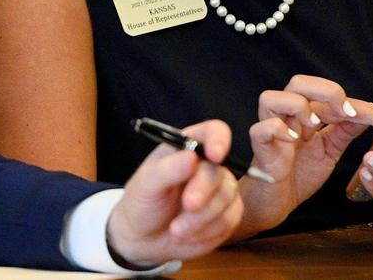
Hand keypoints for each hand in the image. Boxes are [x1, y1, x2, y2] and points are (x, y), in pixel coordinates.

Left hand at [106, 120, 242, 266]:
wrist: (144, 240)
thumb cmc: (142, 203)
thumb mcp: (146, 185)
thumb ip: (167, 170)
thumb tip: (192, 157)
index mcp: (186, 148)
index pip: (213, 132)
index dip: (219, 140)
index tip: (214, 156)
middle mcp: (207, 165)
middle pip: (220, 170)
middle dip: (204, 190)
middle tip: (188, 205)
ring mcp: (219, 190)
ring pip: (228, 196)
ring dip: (202, 216)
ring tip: (176, 229)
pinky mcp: (226, 214)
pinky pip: (230, 218)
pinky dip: (208, 229)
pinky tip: (188, 234)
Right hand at [237, 75, 372, 236]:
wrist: (277, 202)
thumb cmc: (299, 174)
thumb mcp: (329, 151)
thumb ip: (344, 131)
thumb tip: (370, 114)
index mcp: (304, 115)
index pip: (330, 97)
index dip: (359, 104)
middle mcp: (286, 117)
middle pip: (298, 83)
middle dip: (327, 92)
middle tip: (346, 113)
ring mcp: (270, 130)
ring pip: (271, 98)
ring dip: (298, 107)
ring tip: (314, 127)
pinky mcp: (260, 148)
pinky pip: (261, 129)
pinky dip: (278, 129)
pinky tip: (293, 140)